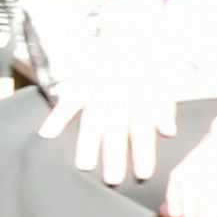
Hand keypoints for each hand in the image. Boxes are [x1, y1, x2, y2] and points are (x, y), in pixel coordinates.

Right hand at [41, 67, 174, 187]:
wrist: (126, 37)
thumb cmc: (145, 69)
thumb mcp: (162, 82)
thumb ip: (164, 108)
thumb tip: (168, 131)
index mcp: (140, 94)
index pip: (142, 126)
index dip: (143, 150)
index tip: (143, 174)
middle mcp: (117, 92)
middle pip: (116, 127)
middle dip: (114, 154)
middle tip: (113, 179)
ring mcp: (96, 88)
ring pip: (91, 118)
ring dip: (87, 142)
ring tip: (84, 166)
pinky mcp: (78, 84)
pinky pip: (66, 101)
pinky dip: (56, 117)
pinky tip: (47, 135)